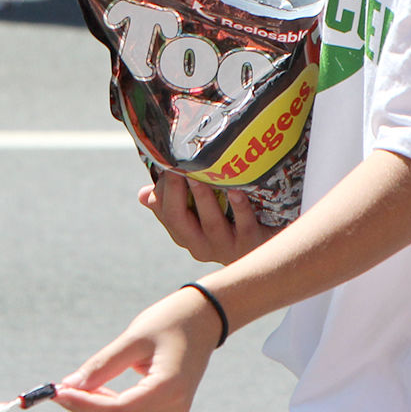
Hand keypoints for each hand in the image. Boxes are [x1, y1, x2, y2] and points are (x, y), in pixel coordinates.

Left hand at [54, 287, 219, 411]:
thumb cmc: (173, 319)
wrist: (206, 316)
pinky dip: (111, 405)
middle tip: (58, 390)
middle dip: (86, 407)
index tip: (58, 392)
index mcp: (170, 388)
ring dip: (96, 407)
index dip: (85, 405)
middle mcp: (174, 407)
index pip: (118, 411)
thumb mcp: (135, 336)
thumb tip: (69, 386)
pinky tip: (96, 390)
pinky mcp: (169, 408)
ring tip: (73, 388)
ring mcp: (174, 411)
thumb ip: (103, 365)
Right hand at [139, 170, 274, 264]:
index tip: (166, 164)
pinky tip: (236, 190)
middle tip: (177, 165)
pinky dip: (239, 207)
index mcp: (185, 236)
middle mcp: (201, 245)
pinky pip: (244, 224)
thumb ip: (173, 203)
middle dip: (176, 192)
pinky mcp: (252, 242)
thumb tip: (142, 194)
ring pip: (210, 223)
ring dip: (204, 197)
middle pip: (180, 220)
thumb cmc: (228, 223)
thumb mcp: (198, 215)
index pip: (166, 214)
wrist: (268, 247)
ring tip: (200, 174)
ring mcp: (226, 246)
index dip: (162, 192)